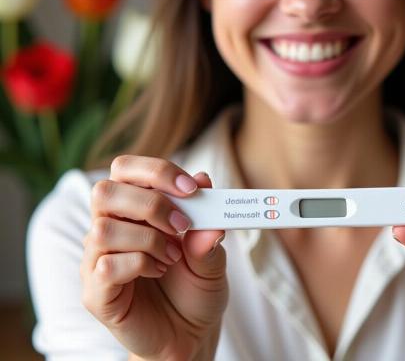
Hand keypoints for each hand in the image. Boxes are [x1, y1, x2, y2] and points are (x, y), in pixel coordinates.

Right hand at [81, 155, 227, 360]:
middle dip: (151, 204)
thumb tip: (206, 185)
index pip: (125, 168)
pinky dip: (140, 264)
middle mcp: (109, 227)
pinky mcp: (95, 293)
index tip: (191, 189)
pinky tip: (159, 271)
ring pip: (103, 229)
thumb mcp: (212, 252)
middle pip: (104, 191)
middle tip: (182, 225)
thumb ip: (208, 223)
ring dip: (149, 239)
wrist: (190, 333)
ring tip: (174, 255)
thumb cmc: (195, 285)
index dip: (157, 170)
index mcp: (132, 206)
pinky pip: (105, 267)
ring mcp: (96, 260)